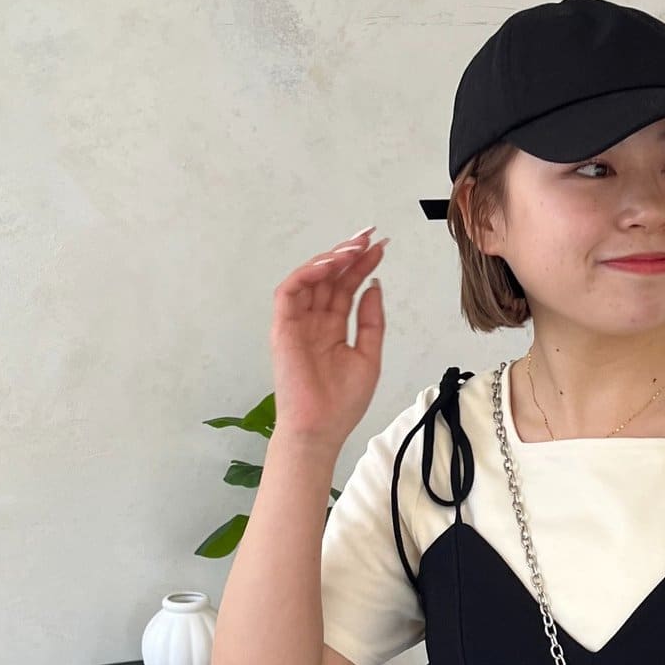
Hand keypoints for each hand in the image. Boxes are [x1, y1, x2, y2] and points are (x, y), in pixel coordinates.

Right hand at [270, 225, 389, 445]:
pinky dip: (308, 273)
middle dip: (349, 253)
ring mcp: (297, 323)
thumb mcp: (369, 357)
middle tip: (370, 235)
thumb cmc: (341, 403)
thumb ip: (371, 322)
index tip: (381, 247)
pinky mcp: (282, 327)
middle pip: (330, 278)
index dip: (362, 266)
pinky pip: (290, 290)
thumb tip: (374, 286)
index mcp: (333, 328)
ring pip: (310, 278)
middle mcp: (314, 321)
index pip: (347, 288)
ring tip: (355, 248)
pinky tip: (331, 265)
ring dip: (331, 259)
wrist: (321, 429)